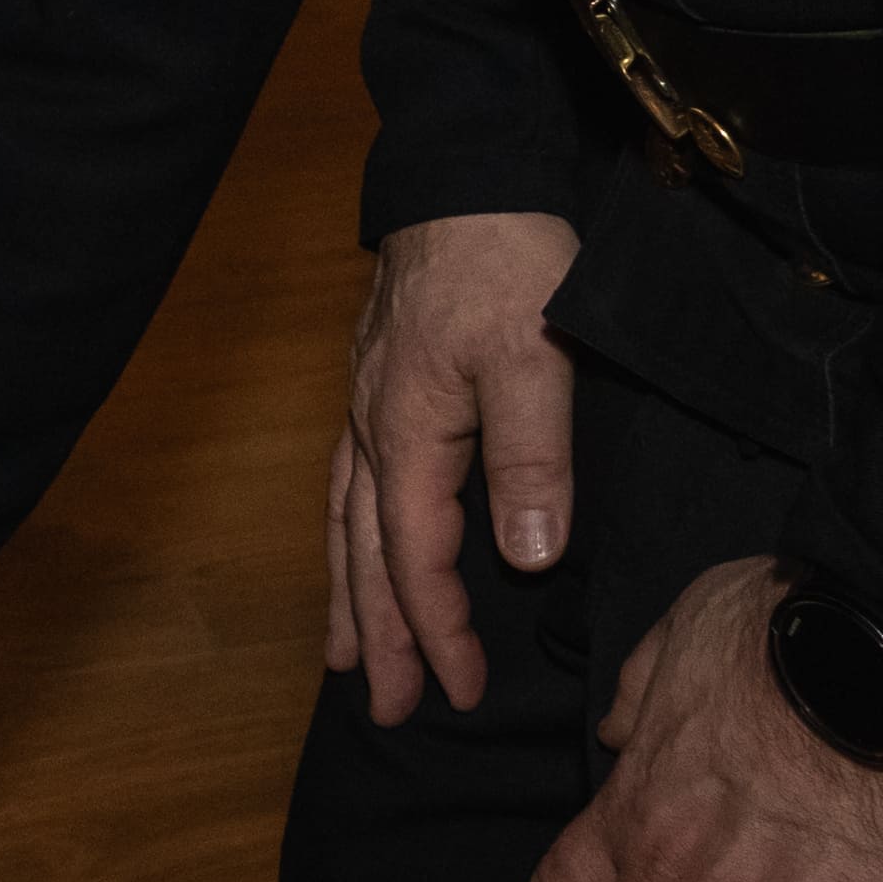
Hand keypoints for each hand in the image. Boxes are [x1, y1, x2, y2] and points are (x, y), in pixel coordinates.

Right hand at [328, 209, 584, 720]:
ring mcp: (366, 403)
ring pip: (346, 521)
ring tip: (348, 656)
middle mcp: (372, 428)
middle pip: (363, 553)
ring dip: (350, 594)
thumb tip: (524, 559)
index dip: (437, 631)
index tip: (460, 691)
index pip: (415, 557)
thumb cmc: (506, 260)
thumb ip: (531, 460)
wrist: (467, 173)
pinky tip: (355, 547)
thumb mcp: (536, 357)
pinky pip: (350, 484)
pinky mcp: (378, 382)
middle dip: (377, 636)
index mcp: (408, 432)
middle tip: (386, 709)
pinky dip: (350, 536)